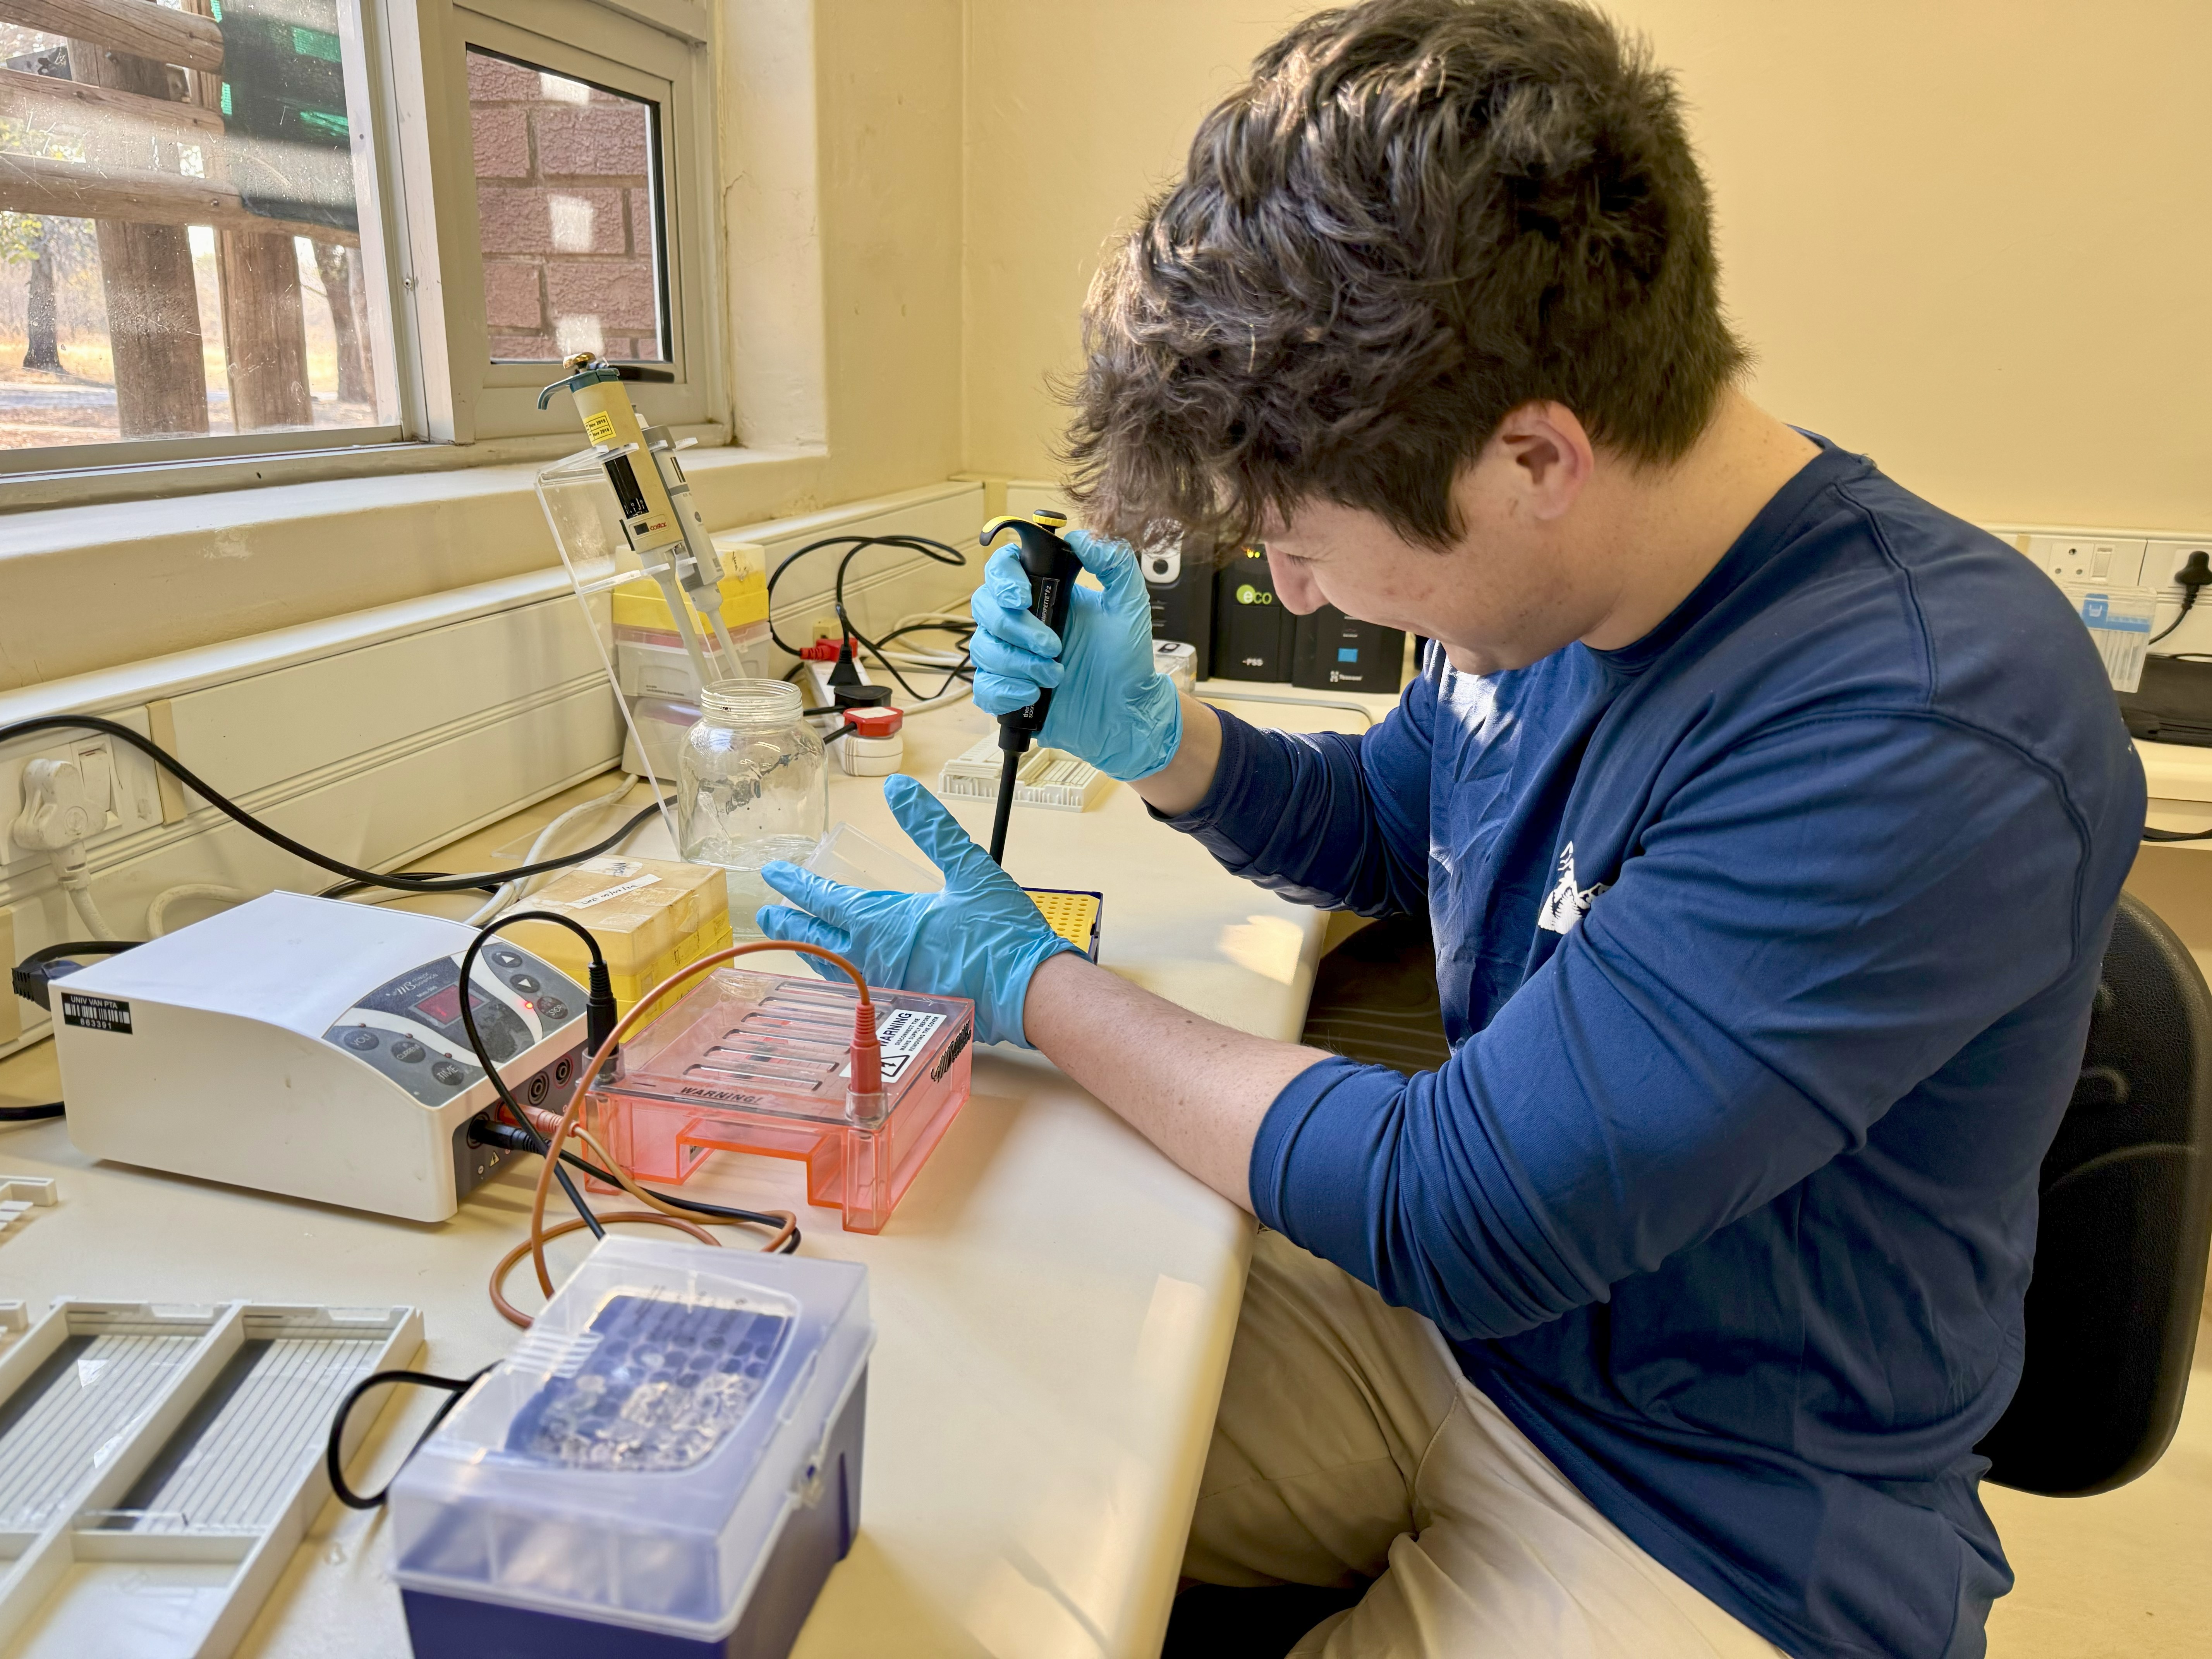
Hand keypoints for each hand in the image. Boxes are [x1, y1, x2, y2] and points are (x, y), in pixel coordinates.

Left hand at [755, 775, 1079, 1045]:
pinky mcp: (905, 1008)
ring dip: (811, 952)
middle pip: (817, 941)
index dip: (796, 885)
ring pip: (834, 971)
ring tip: (799, 940)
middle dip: (790, 924)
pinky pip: (857, 993)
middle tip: (766, 913)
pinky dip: (840, 978)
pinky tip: (843, 975)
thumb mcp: (969, 866)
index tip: (773, 874)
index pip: (825, 901)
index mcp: (884, 925)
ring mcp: (888, 989)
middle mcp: (875, 961)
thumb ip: (931, 827)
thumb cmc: (1002, 932)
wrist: (1031, 994)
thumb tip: (898, 789)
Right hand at [968, 527, 1182, 780]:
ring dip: (1018, 663)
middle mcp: (1022, 622)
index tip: (1022, 598)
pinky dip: (1006, 691)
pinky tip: (1034, 695)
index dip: (1003, 579)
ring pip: (981, 648)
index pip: (1002, 568)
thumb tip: (1082, 538)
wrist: (1127, 712)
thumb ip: (1114, 564)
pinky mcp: (1007, 692)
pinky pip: (983, 688)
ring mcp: (1011, 657)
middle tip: (1053, 646)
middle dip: (1015, 628)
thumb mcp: (1129, 606)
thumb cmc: (1127, 660)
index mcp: (1045, 595)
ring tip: (1056, 675)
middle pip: (984, 607)